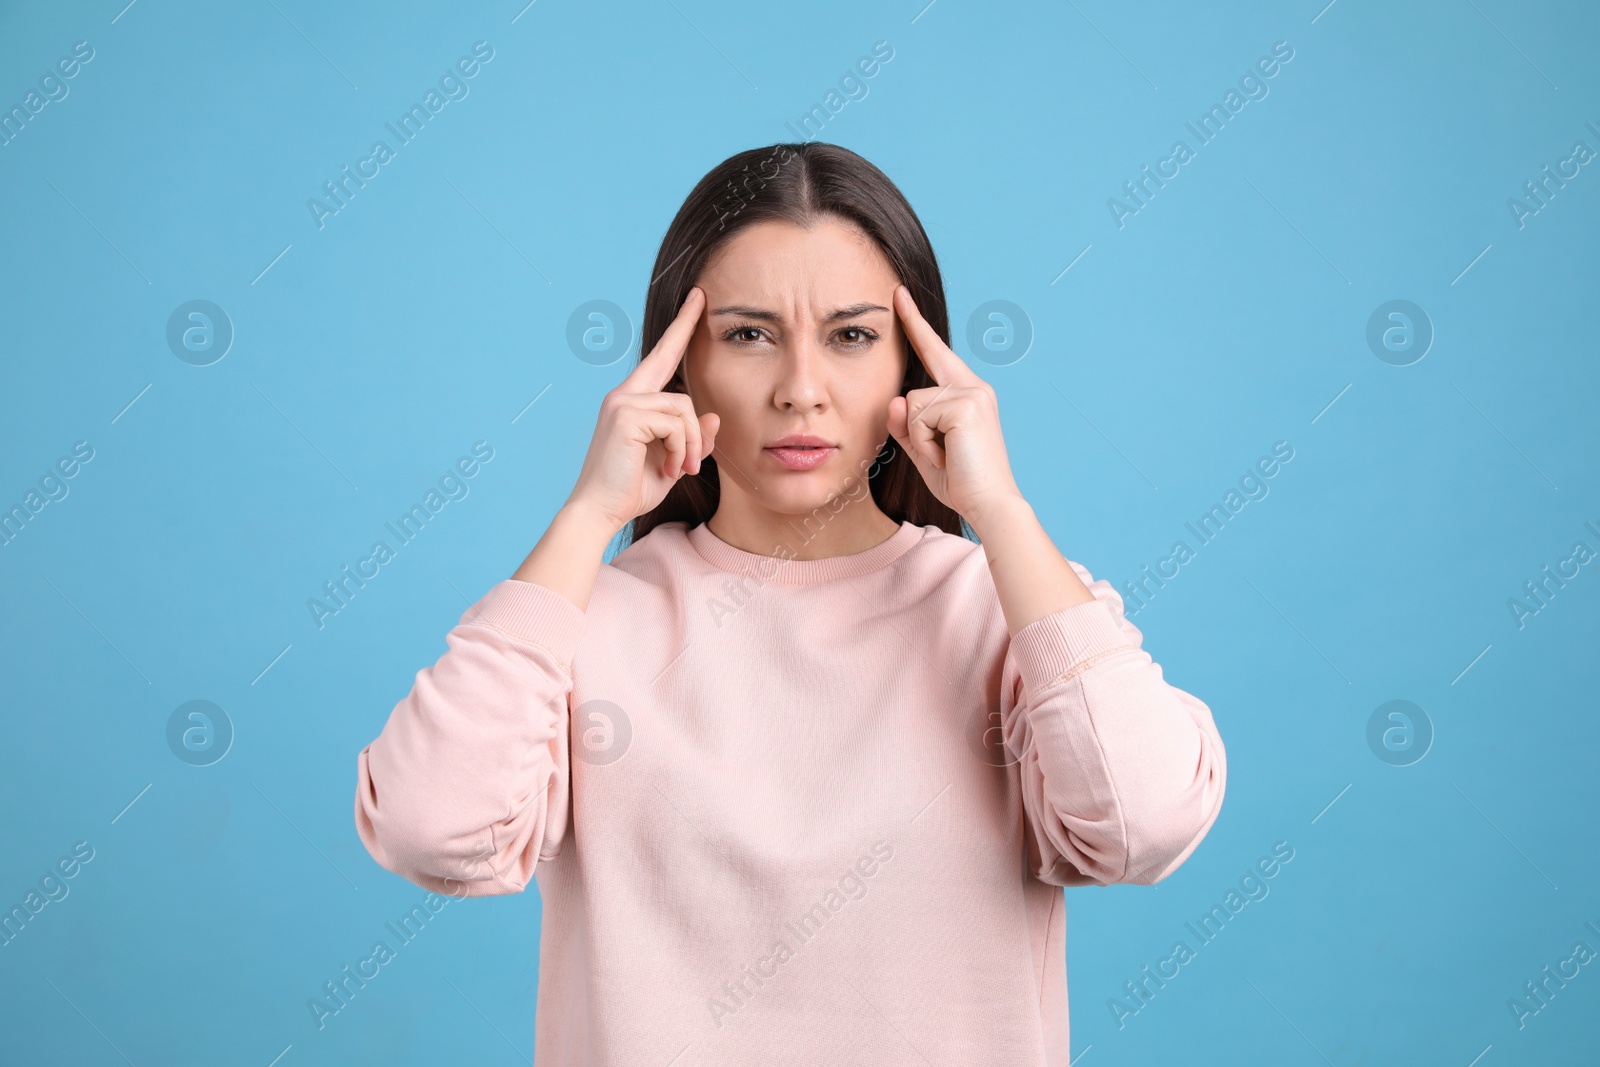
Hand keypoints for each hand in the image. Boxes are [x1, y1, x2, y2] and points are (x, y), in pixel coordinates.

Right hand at [566, 287, 719, 533]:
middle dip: (686, 341)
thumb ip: (693, 438)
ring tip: (682, 470)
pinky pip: (676, 422)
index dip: (679, 328)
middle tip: (696, 346)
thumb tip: (713, 416)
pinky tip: (670, 469)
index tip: (696, 300)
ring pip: (684, 407)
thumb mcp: (672, 462)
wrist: (599, 512)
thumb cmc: (631, 490)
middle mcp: (624, 394)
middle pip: (671, 366)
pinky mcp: (626, 415)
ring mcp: (623, 402)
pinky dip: (681, 449)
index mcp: (632, 401)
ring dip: (692, 443)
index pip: (660, 357)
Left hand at [886, 284, 1023, 527]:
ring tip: (946, 457)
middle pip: (914, 390)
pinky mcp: (966, 404)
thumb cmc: (960, 481)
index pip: (934, 353)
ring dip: (919, 439)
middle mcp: (973, 387)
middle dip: (918, 429)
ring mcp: (971, 392)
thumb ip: (906, 425)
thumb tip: (896, 400)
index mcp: (967, 394)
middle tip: (945, 456)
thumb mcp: (924, 450)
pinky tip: (947, 455)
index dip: (915, 324)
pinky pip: (917, 416)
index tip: (899, 295)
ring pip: (911, 403)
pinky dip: (923, 442)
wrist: (989, 503)